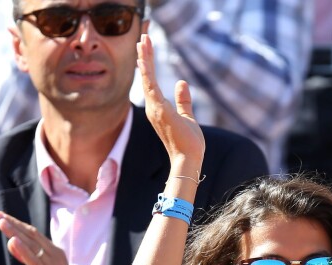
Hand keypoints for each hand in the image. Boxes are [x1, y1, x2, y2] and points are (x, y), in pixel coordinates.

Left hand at [0, 210, 86, 264]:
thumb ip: (29, 259)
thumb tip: (13, 243)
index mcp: (55, 255)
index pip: (33, 234)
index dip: (16, 224)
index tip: (0, 215)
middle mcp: (56, 258)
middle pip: (32, 237)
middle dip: (13, 224)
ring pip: (33, 247)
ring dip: (16, 233)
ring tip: (2, 222)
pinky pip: (35, 264)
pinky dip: (25, 252)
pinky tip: (14, 242)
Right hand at [137, 34, 204, 173]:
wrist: (189, 160)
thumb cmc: (188, 144)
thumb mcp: (187, 117)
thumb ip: (183, 101)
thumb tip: (181, 82)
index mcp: (159, 109)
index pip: (151, 83)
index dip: (148, 65)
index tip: (146, 49)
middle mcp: (153, 108)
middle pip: (146, 78)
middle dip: (144, 57)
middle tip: (142, 37)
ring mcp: (155, 109)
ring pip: (147, 79)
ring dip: (145, 59)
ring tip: (143, 40)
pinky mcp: (159, 110)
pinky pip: (151, 86)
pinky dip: (147, 71)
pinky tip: (144, 57)